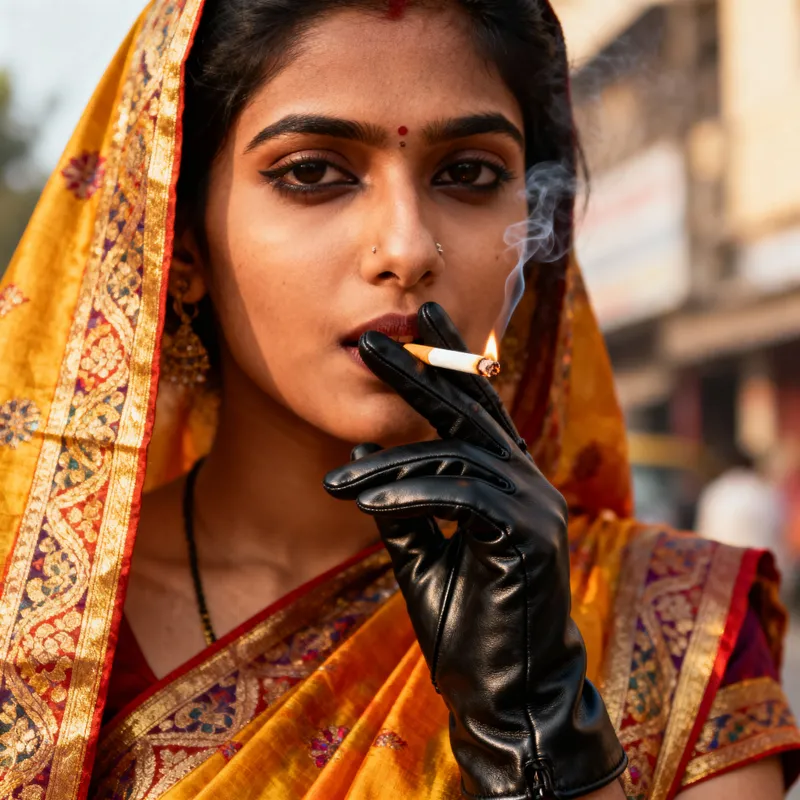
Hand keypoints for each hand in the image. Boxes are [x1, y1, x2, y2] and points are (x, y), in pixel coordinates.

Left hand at [324, 303, 624, 798]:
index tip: (421, 319)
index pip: (479, 407)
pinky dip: (410, 495)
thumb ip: (402, 504)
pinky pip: (461, 497)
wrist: (506, 695)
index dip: (451, 359)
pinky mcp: (530, 538)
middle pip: (470, 411)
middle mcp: (529, 482)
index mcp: (509, 481)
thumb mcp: (422, 555)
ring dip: (389, 466)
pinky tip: (369, 500)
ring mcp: (536, 507)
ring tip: (338, 480)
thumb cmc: (467, 623)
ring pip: (456, 456)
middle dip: (419, 370)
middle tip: (372, 340)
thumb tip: (365, 452)